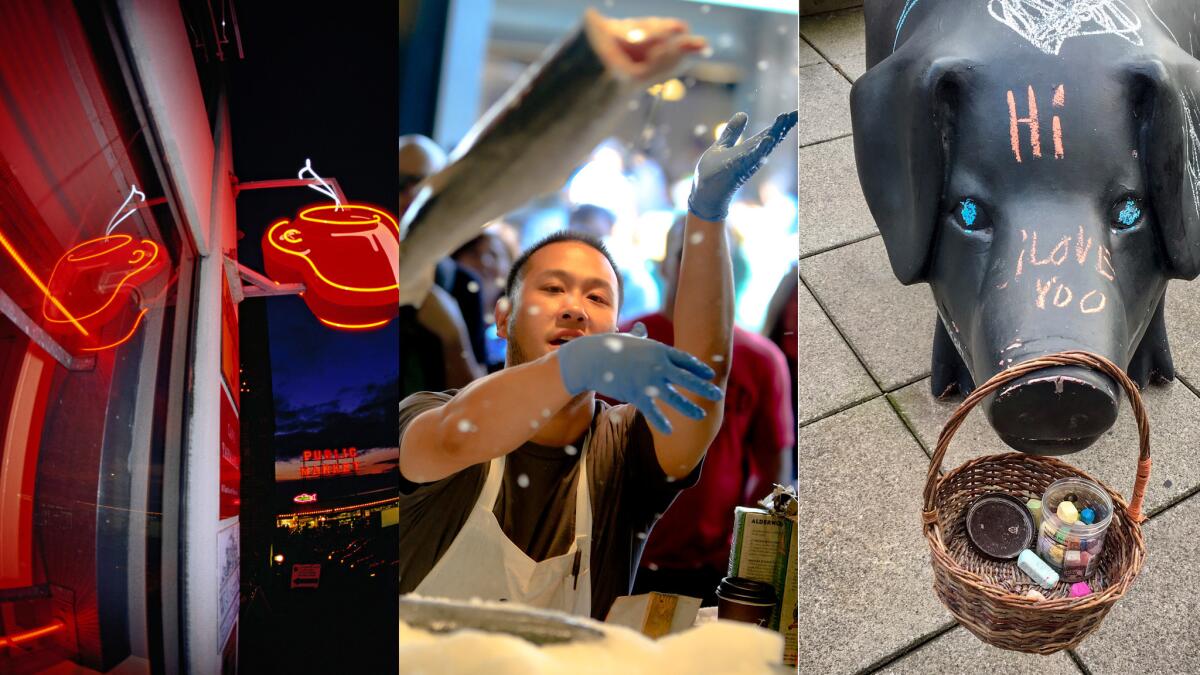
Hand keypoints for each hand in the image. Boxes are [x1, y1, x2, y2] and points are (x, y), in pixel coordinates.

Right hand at [556, 322, 722, 432]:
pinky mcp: (636, 394)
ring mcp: (649, 381)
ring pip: (674, 397)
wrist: (592, 358)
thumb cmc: (609, 346)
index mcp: (659, 350)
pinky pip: (652, 411)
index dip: (698, 368)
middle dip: (704, 388)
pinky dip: (661, 421)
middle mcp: (658, 366)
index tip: (710, 375)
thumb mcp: (628, 339)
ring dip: (689, 408)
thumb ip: (639, 336)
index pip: (685, 360)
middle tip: (718, 395)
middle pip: (686, 378)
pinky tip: (670, 431)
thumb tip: (641, 328)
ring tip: (701, 416)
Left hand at [687, 110, 797, 221]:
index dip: (781, 124)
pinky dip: (761, 149)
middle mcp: (752, 156)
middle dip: (783, 126)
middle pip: (771, 139)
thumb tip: (743, 114)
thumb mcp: (722, 146)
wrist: (704, 194)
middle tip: (796, 113)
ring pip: (765, 147)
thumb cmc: (712, 173)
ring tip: (785, 119)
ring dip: (775, 133)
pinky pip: (752, 158)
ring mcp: (747, 163)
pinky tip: (768, 138)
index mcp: (749, 149)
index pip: (769, 133)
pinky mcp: (738, 170)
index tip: (794, 113)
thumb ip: (732, 131)